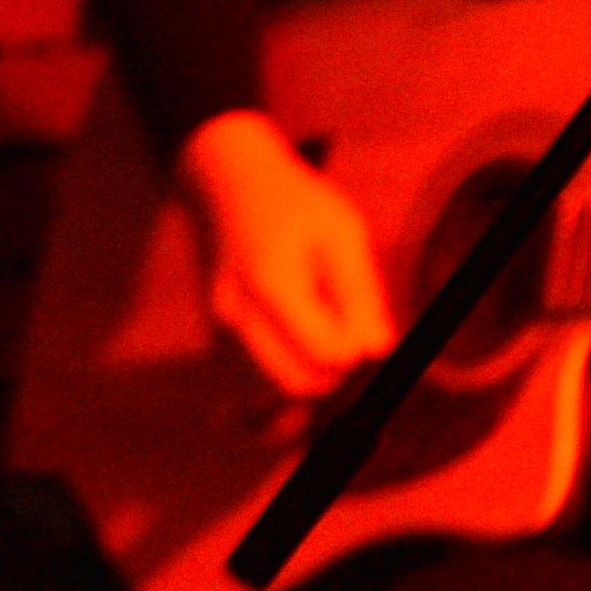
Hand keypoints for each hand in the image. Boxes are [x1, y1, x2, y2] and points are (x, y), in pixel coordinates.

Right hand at [176, 111, 393, 399]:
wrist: (231, 189)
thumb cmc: (297, 206)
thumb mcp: (343, 231)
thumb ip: (359, 292)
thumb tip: (377, 352)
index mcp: (271, 284)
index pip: (323, 357)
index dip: (357, 355)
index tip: (368, 331)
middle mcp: (235, 318)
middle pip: (294, 388)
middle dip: (334, 380)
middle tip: (350, 343)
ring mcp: (216, 337)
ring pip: (267, 401)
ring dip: (305, 390)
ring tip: (323, 344)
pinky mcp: (213, 350)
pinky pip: (248, 398)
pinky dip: (278, 394)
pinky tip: (298, 359)